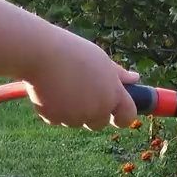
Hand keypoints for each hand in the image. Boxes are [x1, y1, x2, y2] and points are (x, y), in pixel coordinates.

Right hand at [22, 29, 139, 129]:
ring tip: (63, 87)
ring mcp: (76, 116)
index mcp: (114, 94)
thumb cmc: (73, 53)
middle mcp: (98, 108)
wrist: (41, 54)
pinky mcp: (55, 118)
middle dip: (93, 114)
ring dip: (72, 112)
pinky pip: (57, 120)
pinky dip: (54, 111)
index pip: (127, 117)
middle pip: (100, 123)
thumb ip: (119, 75)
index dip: (121, 117)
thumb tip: (135, 79)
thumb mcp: (102, 60)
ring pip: (77, 122)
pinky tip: (49, 91)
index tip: (115, 115)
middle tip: (81, 95)